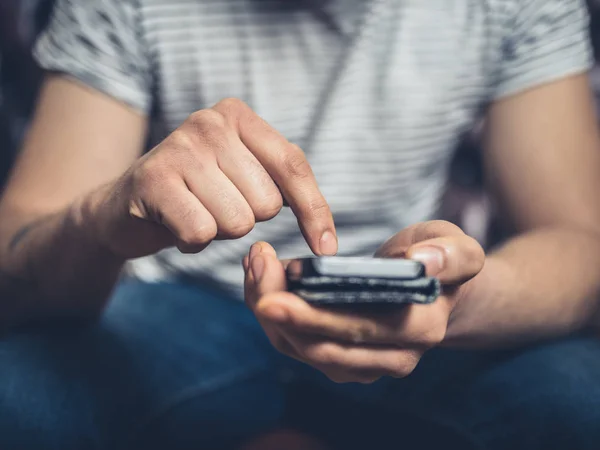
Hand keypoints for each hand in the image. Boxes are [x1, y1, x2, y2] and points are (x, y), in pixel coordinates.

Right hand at [88, 98, 336, 257]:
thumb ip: (283, 186)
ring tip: (195, 213)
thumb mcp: (243, 179)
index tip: (326, 248)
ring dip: (219, 231)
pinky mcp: (152, 179)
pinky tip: (175, 225)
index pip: (293, 166)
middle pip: (267, 202)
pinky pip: (202, 232)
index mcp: (238, 116)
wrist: (126, 207)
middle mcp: (210, 123)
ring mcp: (179, 147)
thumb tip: (327, 239)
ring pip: (238, 221)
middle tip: (215, 207)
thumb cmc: (197, 196)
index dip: (315, 211)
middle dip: (247, 218)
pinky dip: (192, 242)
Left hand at [244, 221, 484, 382]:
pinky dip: (271, 311)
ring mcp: (362, 364)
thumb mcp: (460, 247)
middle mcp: (390, 358)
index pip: (358, 330)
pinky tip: (261, 277)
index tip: (277, 286)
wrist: (436, 292)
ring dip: (267, 307)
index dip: (312, 314)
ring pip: (299, 348)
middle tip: (255, 263)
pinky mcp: (338, 358)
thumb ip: (451, 255)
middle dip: (277, 306)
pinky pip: (294, 342)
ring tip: (255, 262)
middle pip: (318, 345)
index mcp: (421, 329)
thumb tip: (420, 264)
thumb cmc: (441, 263)